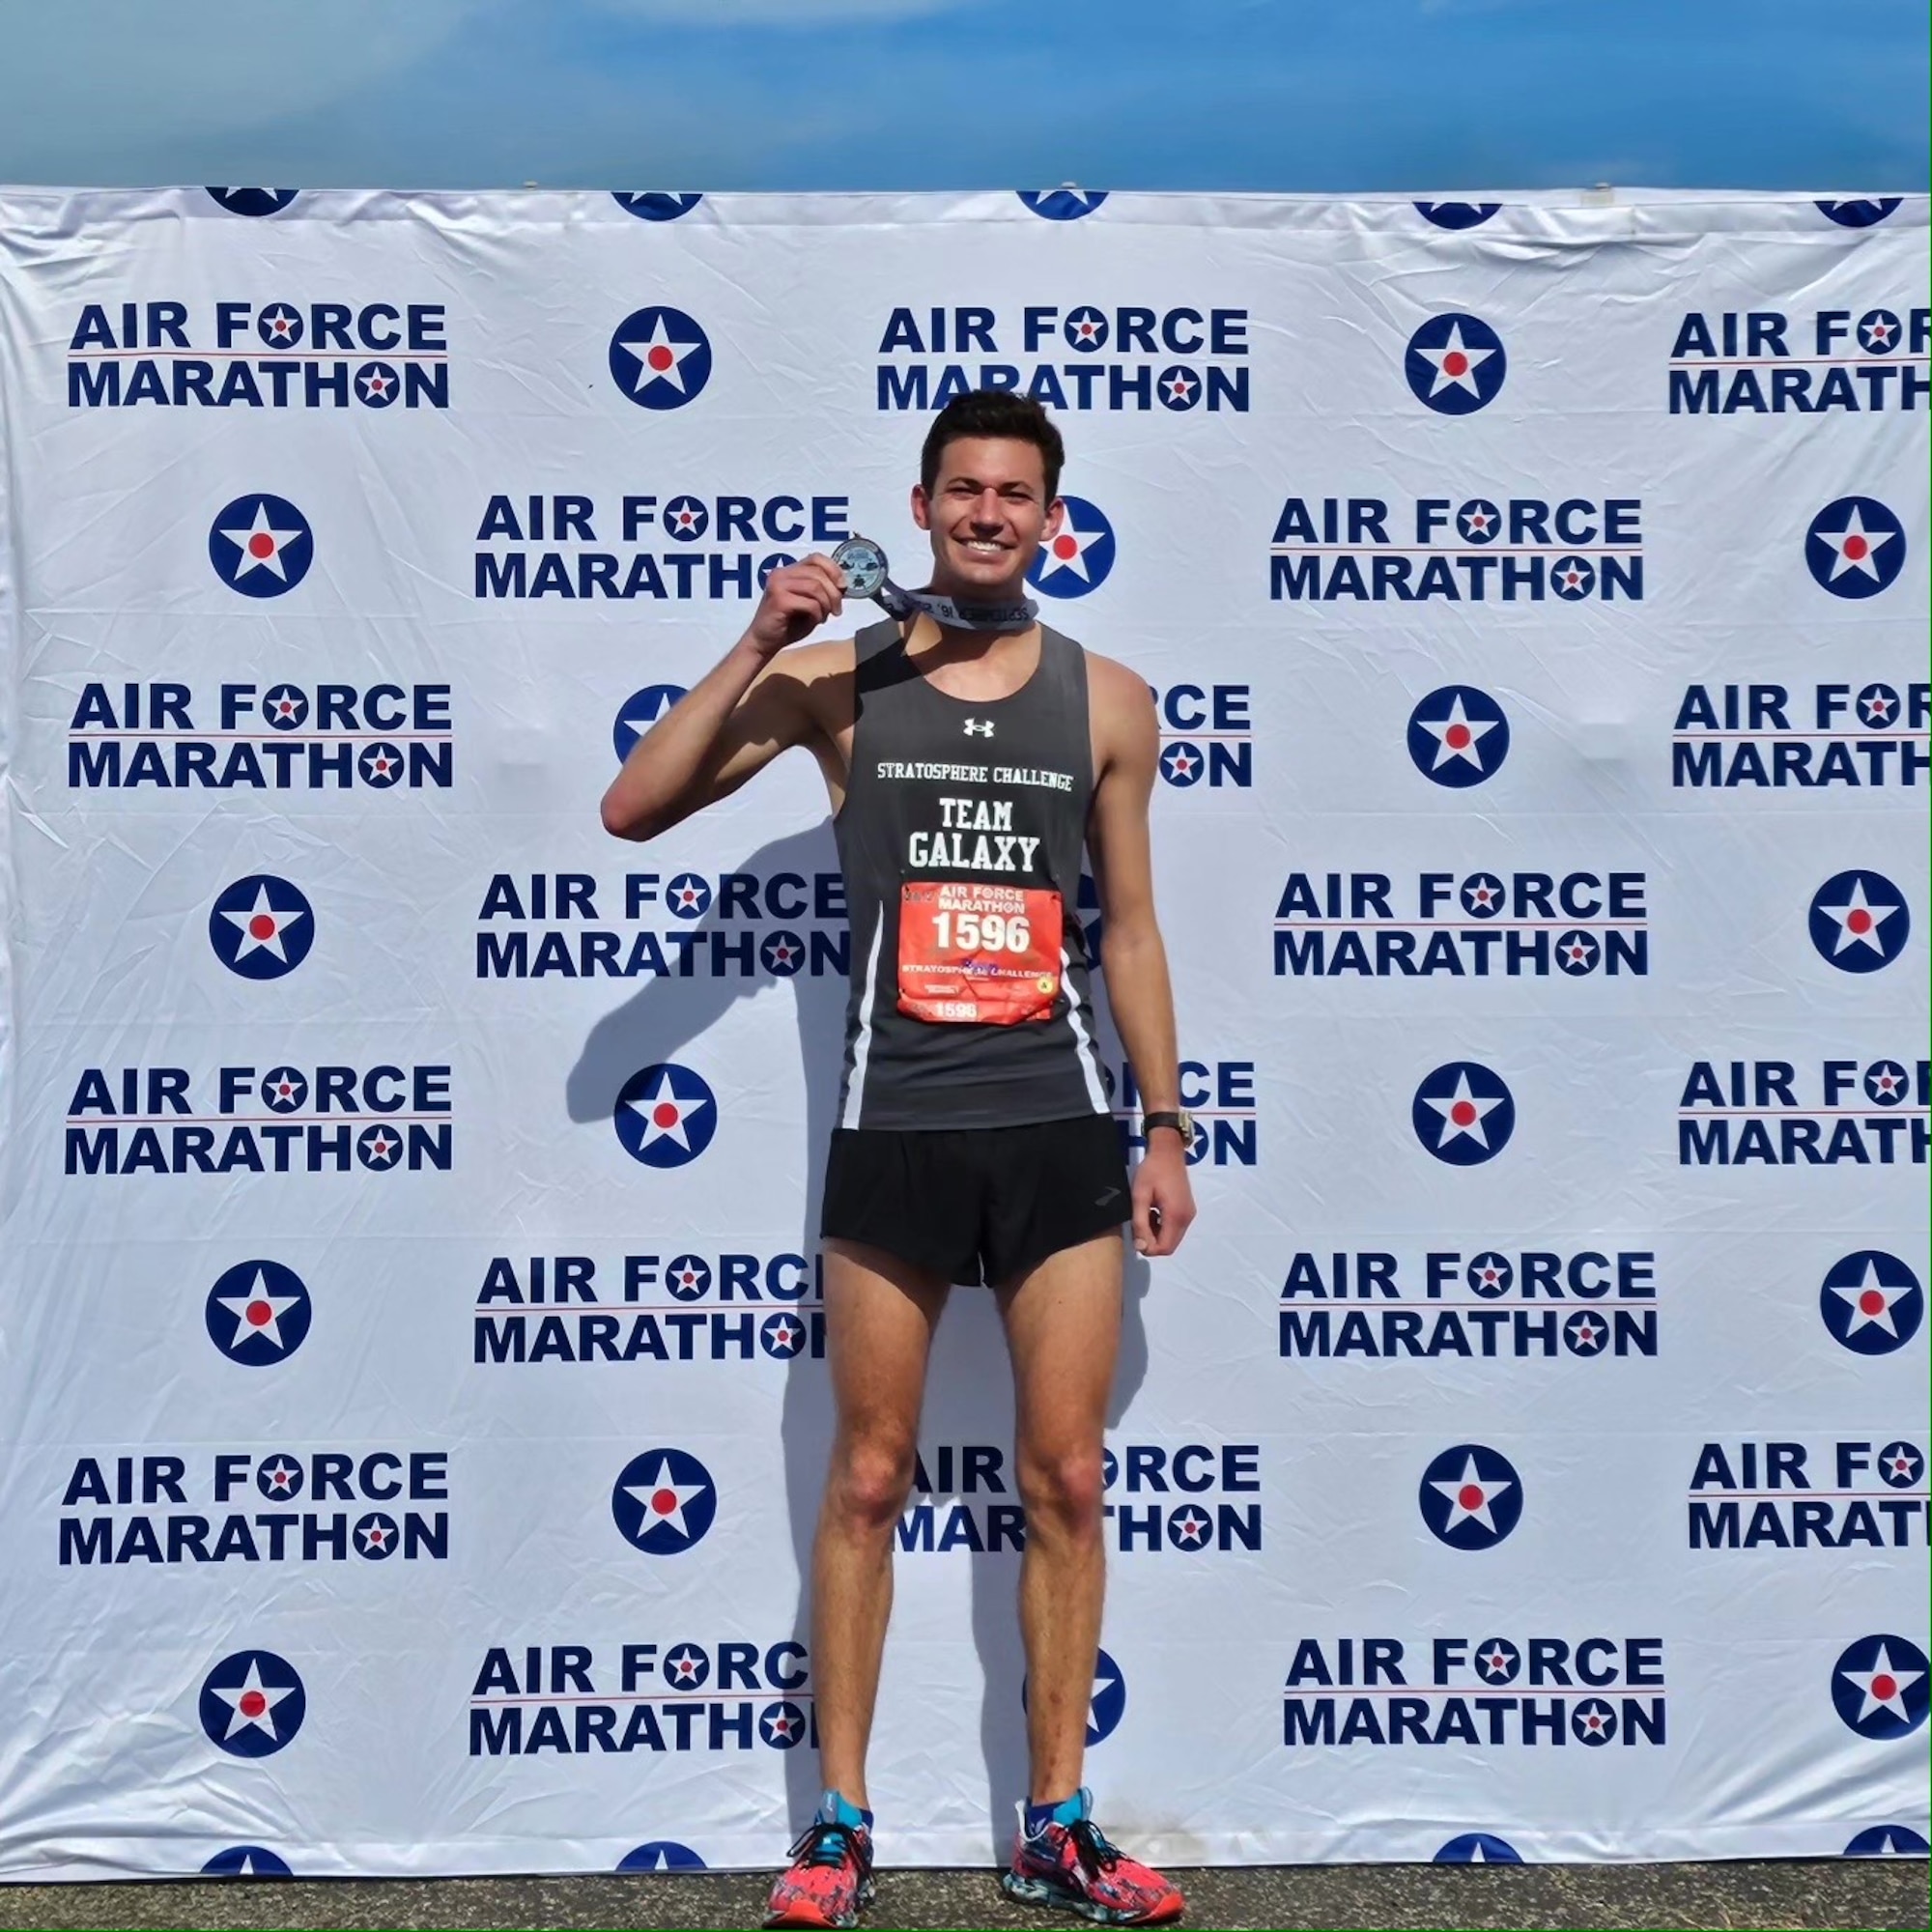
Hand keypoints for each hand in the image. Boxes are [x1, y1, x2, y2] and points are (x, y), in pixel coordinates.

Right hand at [744, 553, 845, 657]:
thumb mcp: (809, 604)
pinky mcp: (779, 600)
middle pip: (818, 573)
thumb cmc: (787, 625)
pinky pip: (810, 603)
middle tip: (837, 611)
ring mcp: (778, 585)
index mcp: (788, 571)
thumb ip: (822, 591)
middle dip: (834, 593)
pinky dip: (818, 614)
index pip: (816, 558)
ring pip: (816, 586)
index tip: (843, 587)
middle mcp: (781, 573)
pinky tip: (814, 621)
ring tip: (824, 617)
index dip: (834, 570)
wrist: (763, 643)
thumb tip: (842, 585)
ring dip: (826, 604)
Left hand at [1130, 1135, 1195, 1257]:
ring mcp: (1189, 1214)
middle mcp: (1186, 1218)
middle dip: (1152, 1242)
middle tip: (1139, 1224)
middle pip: (1170, 1246)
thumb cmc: (1152, 1171)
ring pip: (1172, 1238)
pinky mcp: (1188, 1210)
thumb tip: (1141, 1247)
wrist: (1168, 1152)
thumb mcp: (1140, 1196)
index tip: (1135, 1235)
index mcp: (1175, 1216)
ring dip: (1157, 1234)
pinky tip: (1153, 1212)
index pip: (1164, 1248)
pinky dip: (1163, 1227)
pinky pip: (1176, 1228)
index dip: (1148, 1248)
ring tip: (1145, 1215)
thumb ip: (1140, 1223)